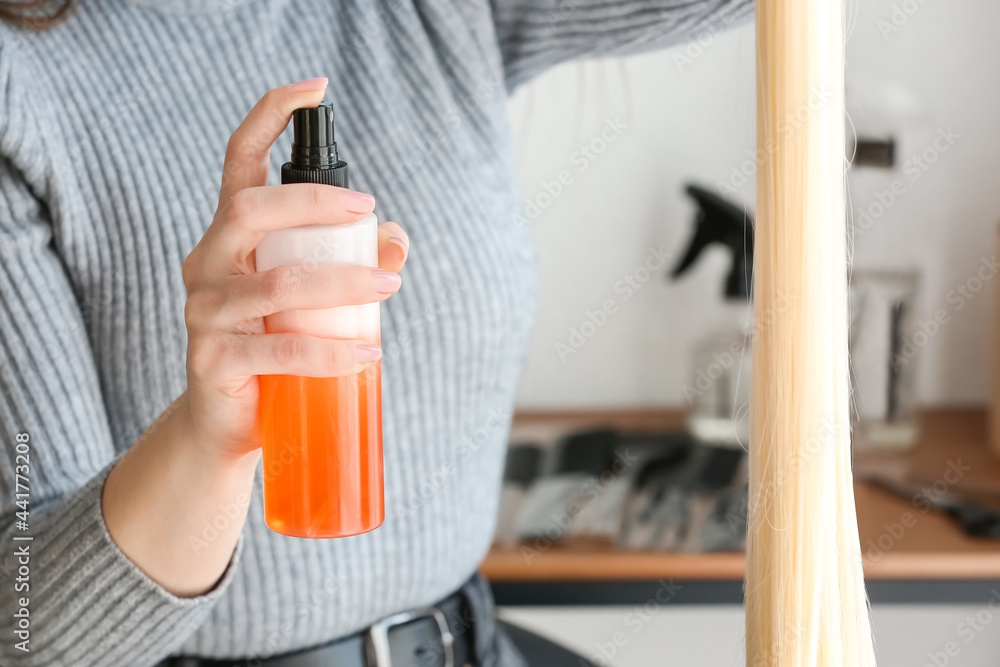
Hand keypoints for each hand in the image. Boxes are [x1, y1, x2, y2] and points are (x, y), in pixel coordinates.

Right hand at [180, 78, 408, 459]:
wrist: (231, 421)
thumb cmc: (275, 343)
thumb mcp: (312, 294)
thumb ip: (351, 259)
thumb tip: (396, 239)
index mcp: (229, 236)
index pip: (239, 161)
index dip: (270, 118)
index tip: (314, 90)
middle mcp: (207, 263)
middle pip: (251, 210)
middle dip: (313, 203)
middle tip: (368, 212)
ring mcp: (204, 313)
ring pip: (276, 283)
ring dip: (341, 283)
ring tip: (388, 288)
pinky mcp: (214, 361)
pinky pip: (280, 349)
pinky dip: (331, 352)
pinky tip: (368, 353)